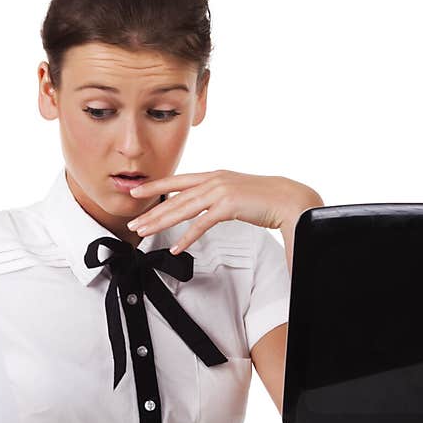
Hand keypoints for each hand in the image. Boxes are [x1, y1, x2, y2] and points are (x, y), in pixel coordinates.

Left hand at [126, 169, 322, 254]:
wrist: (289, 198)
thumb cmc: (264, 197)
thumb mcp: (235, 191)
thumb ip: (217, 195)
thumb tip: (203, 205)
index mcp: (214, 175)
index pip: (177, 180)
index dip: (155, 186)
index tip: (136, 191)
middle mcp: (214, 180)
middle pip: (175, 197)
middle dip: (151, 210)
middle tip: (132, 222)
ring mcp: (220, 192)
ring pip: (182, 209)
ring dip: (160, 222)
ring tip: (143, 233)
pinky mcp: (228, 206)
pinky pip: (201, 224)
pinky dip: (187, 238)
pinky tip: (176, 248)